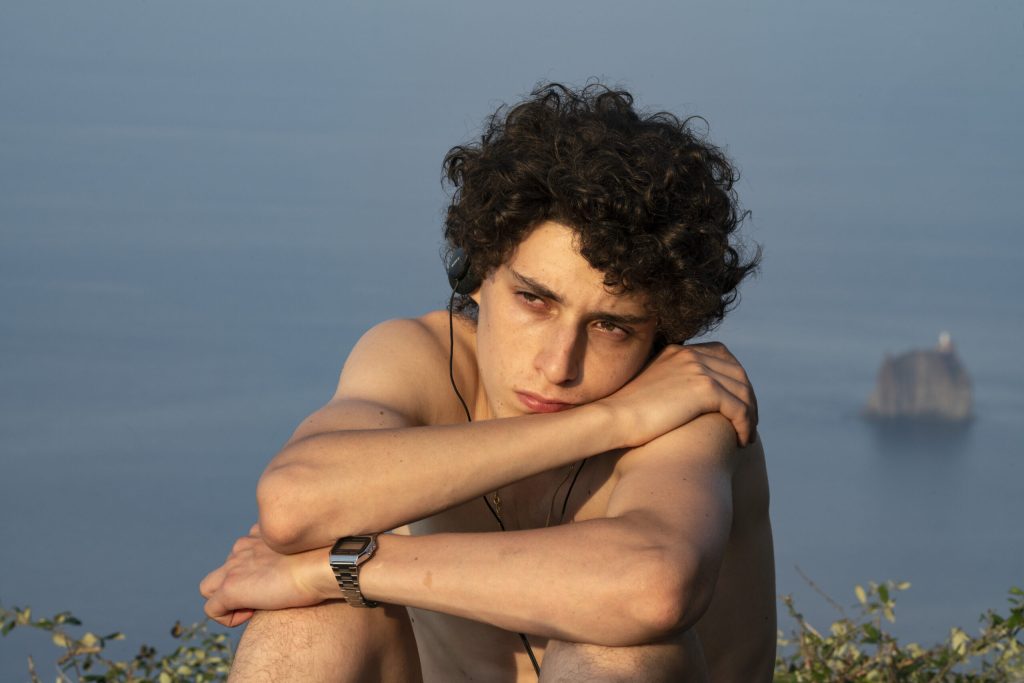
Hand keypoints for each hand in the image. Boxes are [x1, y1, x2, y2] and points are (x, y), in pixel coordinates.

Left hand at [199, 524, 335, 626]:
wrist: (325, 564)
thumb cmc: (327, 559)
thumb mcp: (309, 548)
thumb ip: (296, 551)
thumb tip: (308, 563)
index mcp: (261, 534)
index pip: (244, 552)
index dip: (255, 571)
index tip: (278, 581)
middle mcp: (243, 546)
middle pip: (226, 569)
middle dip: (241, 585)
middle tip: (268, 596)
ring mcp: (234, 567)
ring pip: (210, 587)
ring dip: (230, 600)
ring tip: (255, 607)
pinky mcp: (232, 587)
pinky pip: (212, 609)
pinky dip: (228, 618)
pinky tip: (251, 616)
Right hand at [598, 341, 757, 446]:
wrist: (613, 418)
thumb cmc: (624, 414)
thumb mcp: (650, 388)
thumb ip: (671, 384)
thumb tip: (687, 401)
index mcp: (678, 351)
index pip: (722, 356)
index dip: (735, 379)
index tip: (736, 403)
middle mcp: (690, 354)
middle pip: (737, 372)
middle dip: (747, 398)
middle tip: (748, 423)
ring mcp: (699, 369)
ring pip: (742, 391)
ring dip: (749, 415)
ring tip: (746, 436)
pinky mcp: (705, 389)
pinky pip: (739, 408)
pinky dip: (745, 426)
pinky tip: (741, 441)